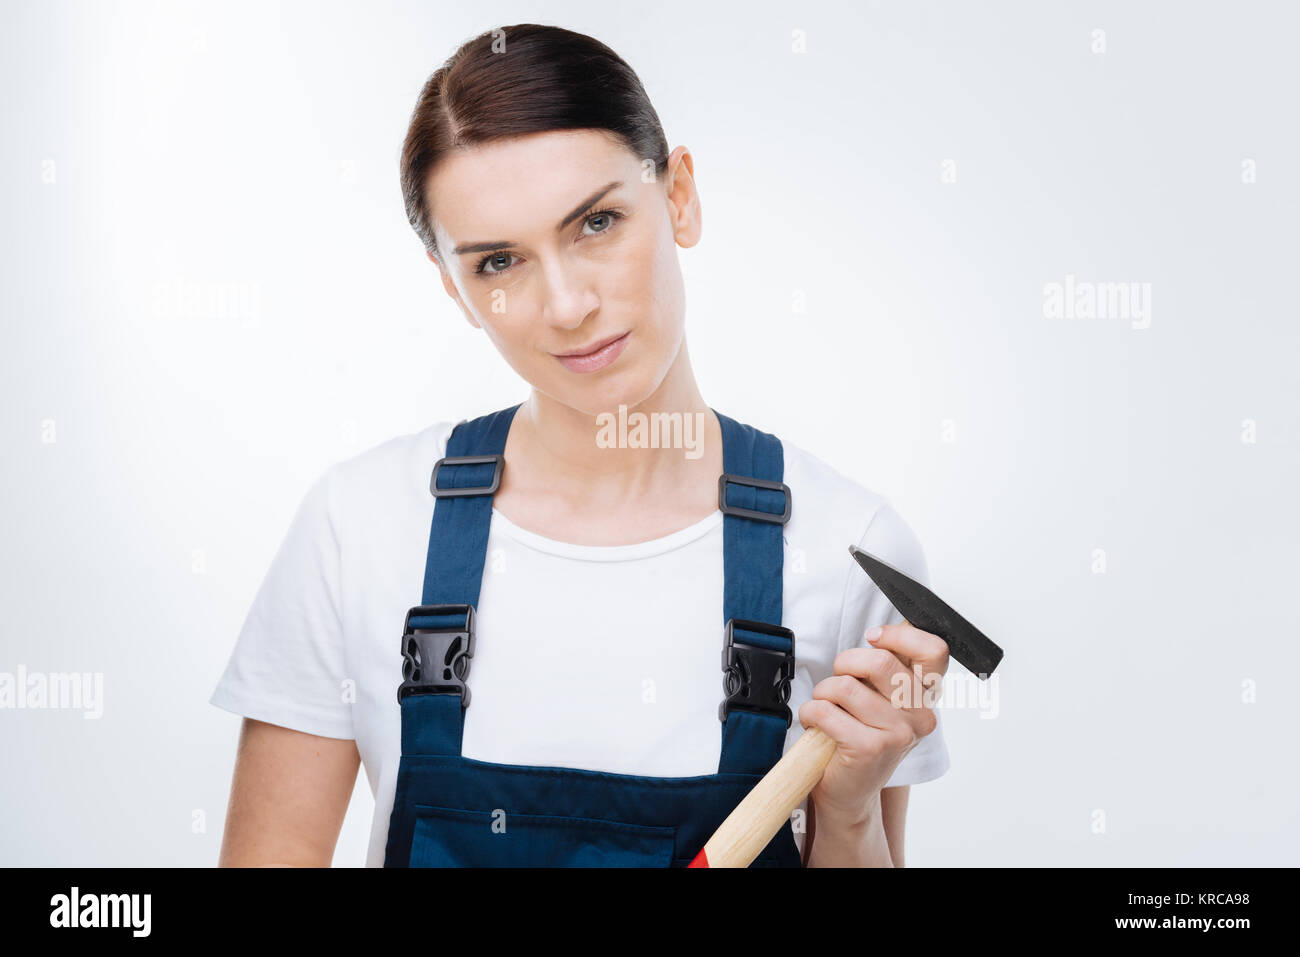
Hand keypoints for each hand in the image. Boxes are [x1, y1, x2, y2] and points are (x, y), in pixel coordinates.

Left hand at [797, 621, 948, 827]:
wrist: (849, 792)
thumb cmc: (859, 736)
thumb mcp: (880, 699)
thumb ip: (886, 669)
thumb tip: (878, 634)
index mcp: (927, 698)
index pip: (933, 651)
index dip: (900, 635)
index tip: (873, 638)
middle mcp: (921, 716)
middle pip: (880, 660)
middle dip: (845, 664)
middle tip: (838, 685)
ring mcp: (898, 734)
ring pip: (845, 685)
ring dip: (823, 694)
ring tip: (825, 710)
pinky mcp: (870, 749)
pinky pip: (825, 711)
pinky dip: (810, 713)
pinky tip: (816, 726)